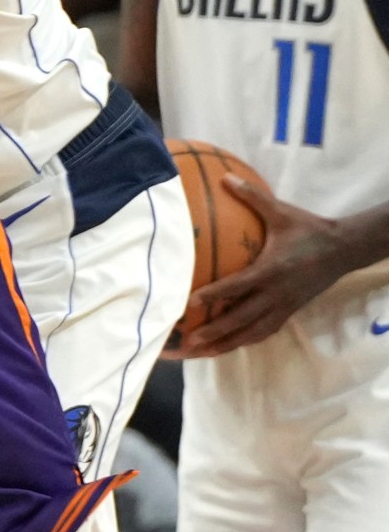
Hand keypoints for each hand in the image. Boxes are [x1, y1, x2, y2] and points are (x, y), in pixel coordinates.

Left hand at [171, 178, 351, 357]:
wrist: (344, 249)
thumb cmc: (309, 229)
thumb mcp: (282, 212)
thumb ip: (253, 197)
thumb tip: (225, 178)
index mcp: (272, 270)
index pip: (238, 286)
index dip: (215, 295)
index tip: (190, 303)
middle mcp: (276, 294)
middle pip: (241, 319)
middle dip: (214, 332)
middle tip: (187, 342)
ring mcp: (284, 306)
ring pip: (251, 333)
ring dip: (225, 344)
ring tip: (198, 354)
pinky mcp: (289, 312)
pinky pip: (263, 332)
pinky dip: (243, 341)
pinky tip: (224, 347)